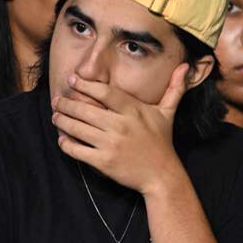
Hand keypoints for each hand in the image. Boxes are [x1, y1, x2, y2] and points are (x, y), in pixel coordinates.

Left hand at [51, 65, 188, 195]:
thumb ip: (174, 89)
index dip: (84, 84)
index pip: (103, 91)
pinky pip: (76, 149)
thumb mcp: (168, 113)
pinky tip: (63, 139)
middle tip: (58, 101)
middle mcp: (120, 126)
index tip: (72, 80)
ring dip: (61, 121)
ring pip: (75, 128)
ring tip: (57, 117)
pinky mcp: (103, 162)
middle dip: (66, 103)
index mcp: (133, 111)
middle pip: (83, 109)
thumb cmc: (162, 142)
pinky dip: (65, 143)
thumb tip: (186, 67)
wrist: (162, 175)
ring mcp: (111, 144)